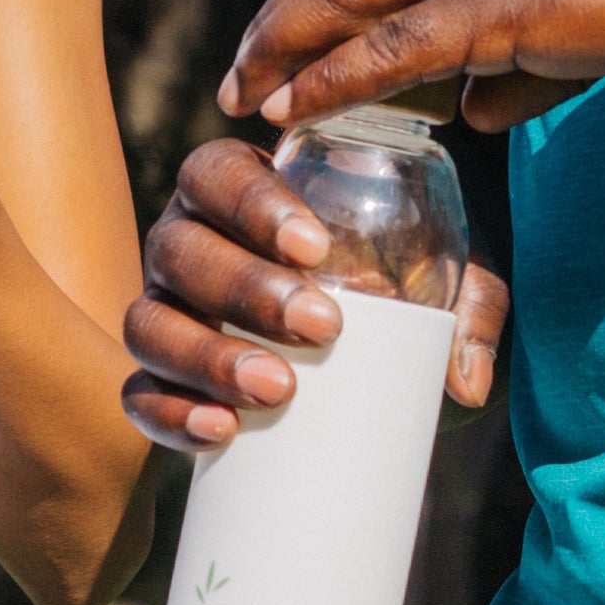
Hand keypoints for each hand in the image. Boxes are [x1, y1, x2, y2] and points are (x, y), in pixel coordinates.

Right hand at [123, 137, 508, 448]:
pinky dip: (169, 411)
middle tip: (320, 325)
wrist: (342, 346)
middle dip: (245, 288)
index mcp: (233, 192)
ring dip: (205, 355)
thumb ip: (466, 306)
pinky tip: (219, 430)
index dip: (254, 204)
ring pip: (147, 321)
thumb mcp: (439, 275)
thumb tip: (464, 381)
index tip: (316, 248)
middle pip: (180, 250)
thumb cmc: (386, 283)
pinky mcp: (156, 376)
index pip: (217, 173)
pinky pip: (137, 392)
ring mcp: (162, 309)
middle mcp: (184, 241)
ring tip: (276, 389)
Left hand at [224, 0, 604, 135]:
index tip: (289, 32)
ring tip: (239, 93)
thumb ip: (525, 64)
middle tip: (236, 68)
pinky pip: (392, 47)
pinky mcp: (501, 6)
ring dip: (281, 47)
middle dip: (278, 19)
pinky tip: (293, 108)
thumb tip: (469, 117)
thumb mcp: (596, 4)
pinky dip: (331, 78)